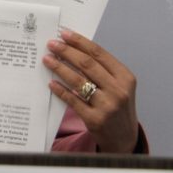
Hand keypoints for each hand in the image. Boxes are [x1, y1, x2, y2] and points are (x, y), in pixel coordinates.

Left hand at [42, 30, 138, 152]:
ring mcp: (107, 106)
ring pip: (78, 80)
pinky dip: (60, 90)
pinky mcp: (95, 120)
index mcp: (125, 77)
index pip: (99, 53)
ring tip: (47, 59)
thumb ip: (102, 70)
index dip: (80, 42)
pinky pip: (73, 100)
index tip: (64, 34)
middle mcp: (118, 90)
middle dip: (66, 51)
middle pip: (87, 64)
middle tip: (51, 44)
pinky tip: (51, 83)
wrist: (124, 138)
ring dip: (60, 67)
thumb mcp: (118, 85)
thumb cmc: (117, 106)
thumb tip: (73, 49)